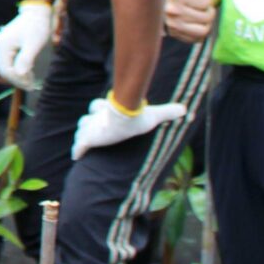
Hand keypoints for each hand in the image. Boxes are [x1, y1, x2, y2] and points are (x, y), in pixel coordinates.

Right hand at [0, 0, 55, 89]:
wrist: (35, 13)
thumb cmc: (36, 27)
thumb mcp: (33, 44)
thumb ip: (25, 60)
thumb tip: (20, 75)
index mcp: (2, 45)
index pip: (6, 70)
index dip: (17, 80)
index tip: (30, 87)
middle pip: (5, 69)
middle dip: (18, 79)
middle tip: (31, 86)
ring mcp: (0, 45)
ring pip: (7, 66)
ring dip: (18, 75)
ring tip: (31, 80)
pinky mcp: (5, 45)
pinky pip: (9, 61)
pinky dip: (18, 68)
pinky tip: (28, 71)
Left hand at [71, 95, 189, 158]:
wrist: (125, 118)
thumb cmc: (137, 115)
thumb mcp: (154, 113)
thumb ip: (168, 111)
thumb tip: (186, 109)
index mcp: (109, 111)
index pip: (98, 107)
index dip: (98, 109)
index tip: (100, 112)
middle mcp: (97, 118)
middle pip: (86, 119)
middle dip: (88, 123)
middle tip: (89, 131)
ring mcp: (91, 128)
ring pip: (81, 129)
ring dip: (81, 135)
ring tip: (82, 142)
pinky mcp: (88, 138)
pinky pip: (79, 146)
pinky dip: (77, 151)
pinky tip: (76, 157)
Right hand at [164, 0, 217, 44]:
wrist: (183, 0)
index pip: (206, 1)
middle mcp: (169, 10)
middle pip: (205, 17)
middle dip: (207, 11)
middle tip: (199, 5)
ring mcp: (171, 24)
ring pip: (203, 29)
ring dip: (205, 22)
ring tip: (197, 14)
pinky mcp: (175, 36)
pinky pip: (199, 38)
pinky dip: (201, 32)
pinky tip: (194, 23)